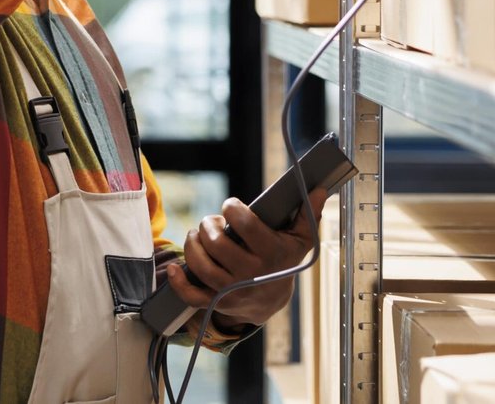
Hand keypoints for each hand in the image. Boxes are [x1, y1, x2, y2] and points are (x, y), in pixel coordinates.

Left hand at [165, 187, 329, 333]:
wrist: (272, 301)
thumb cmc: (283, 262)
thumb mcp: (299, 240)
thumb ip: (307, 215)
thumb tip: (320, 190)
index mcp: (272, 254)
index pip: (246, 224)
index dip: (232, 208)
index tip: (231, 206)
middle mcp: (252, 274)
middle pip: (217, 244)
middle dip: (208, 225)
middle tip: (211, 223)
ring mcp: (234, 291)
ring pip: (202, 266)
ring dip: (192, 244)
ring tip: (196, 236)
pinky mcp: (218, 304)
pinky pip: (192, 296)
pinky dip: (179, 282)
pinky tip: (174, 268)